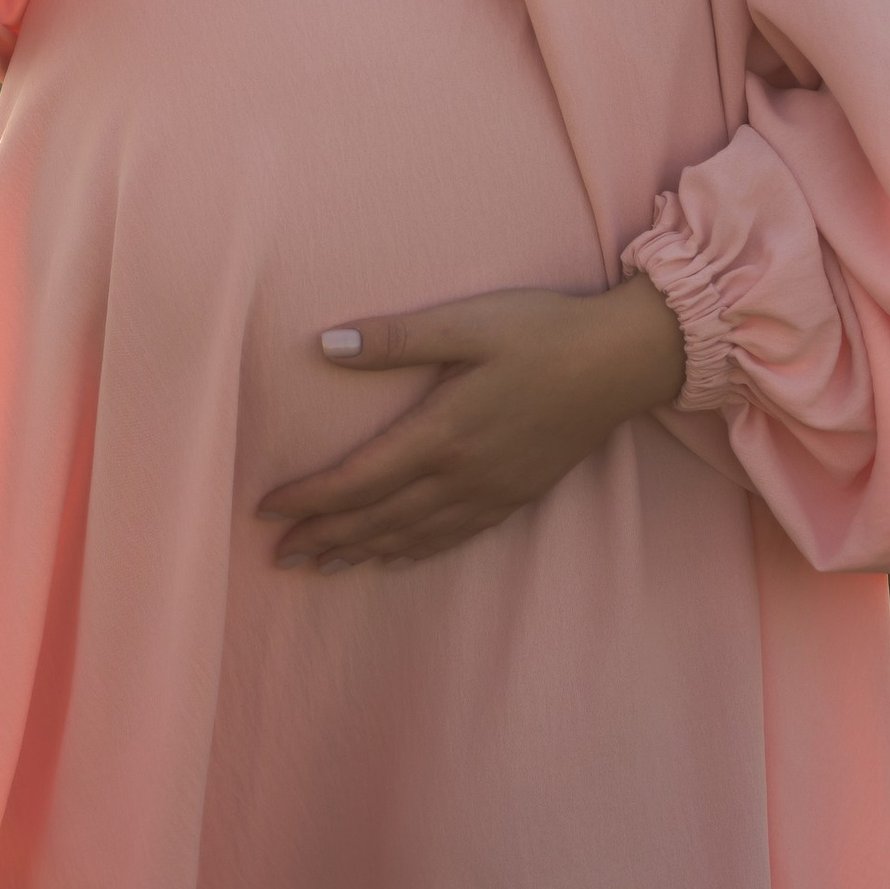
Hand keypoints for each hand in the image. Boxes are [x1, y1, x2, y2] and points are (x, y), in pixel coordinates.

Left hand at [256, 275, 685, 569]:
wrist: (624, 362)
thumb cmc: (542, 332)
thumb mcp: (466, 322)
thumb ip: (395, 338)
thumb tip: (325, 346)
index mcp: (443, 433)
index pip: (359, 479)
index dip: (310, 499)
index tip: (265, 510)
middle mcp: (464, 474)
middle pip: (379, 518)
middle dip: (325, 538)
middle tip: (278, 557)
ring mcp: (493, 491)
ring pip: (414, 535)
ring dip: (363, 551)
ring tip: (321, 566)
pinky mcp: (517, 495)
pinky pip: (454, 536)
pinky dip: (414, 550)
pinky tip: (394, 556)